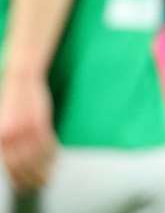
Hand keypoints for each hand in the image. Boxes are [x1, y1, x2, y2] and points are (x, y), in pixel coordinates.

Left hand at [0, 74, 56, 190]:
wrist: (21, 80)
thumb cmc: (11, 101)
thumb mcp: (1, 124)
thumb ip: (6, 142)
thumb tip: (13, 160)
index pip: (9, 166)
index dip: (17, 179)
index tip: (23, 186)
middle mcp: (11, 137)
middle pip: (23, 165)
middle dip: (32, 177)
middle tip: (40, 184)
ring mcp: (27, 130)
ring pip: (37, 157)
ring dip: (45, 168)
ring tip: (49, 176)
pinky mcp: (41, 122)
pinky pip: (48, 144)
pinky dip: (53, 153)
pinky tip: (56, 158)